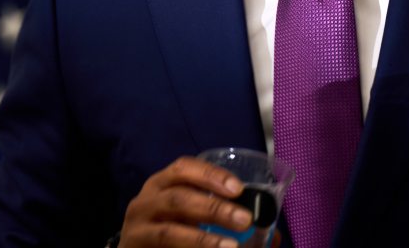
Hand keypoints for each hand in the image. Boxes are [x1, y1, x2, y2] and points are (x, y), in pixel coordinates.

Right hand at [118, 156, 252, 246]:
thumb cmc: (169, 227)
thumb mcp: (193, 217)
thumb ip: (225, 220)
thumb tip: (272, 236)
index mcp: (162, 183)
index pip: (183, 168)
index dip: (211, 175)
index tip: (238, 188)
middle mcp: (146, 201)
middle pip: (179, 199)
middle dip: (214, 209)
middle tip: (244, 220)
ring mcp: (136, 228)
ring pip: (169, 232)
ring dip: (202, 240)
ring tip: (231, 247)